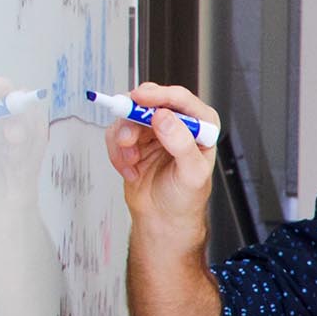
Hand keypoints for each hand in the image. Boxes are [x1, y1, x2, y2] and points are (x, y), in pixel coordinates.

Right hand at [103, 82, 218, 255]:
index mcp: (201, 125)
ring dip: (124, 141)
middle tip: (128, 139)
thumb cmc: (185, 199)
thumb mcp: (192, 174)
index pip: (180, 98)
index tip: (139, 99)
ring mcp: (153, 130)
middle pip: (148, 100)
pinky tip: (129, 170)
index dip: (158, 95)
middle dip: (133, 119)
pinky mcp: (134, 140)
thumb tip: (163, 116)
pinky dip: (117, 153)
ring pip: (127, 116)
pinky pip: (115, 133)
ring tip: (132, 162)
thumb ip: (181, 144)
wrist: (164, 219)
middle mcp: (177, 123)